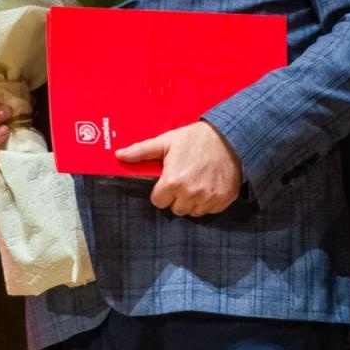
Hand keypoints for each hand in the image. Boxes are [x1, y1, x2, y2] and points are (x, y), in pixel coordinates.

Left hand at [118, 121, 243, 215]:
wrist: (230, 137)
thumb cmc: (195, 139)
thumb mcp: (167, 141)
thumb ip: (141, 151)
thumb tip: (119, 154)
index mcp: (172, 181)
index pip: (158, 201)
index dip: (162, 190)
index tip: (170, 179)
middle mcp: (190, 193)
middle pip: (176, 209)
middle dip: (177, 197)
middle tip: (185, 179)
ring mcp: (208, 198)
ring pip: (193, 212)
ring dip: (192, 201)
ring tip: (197, 182)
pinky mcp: (223, 200)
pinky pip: (210, 211)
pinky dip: (208, 202)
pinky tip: (209, 186)